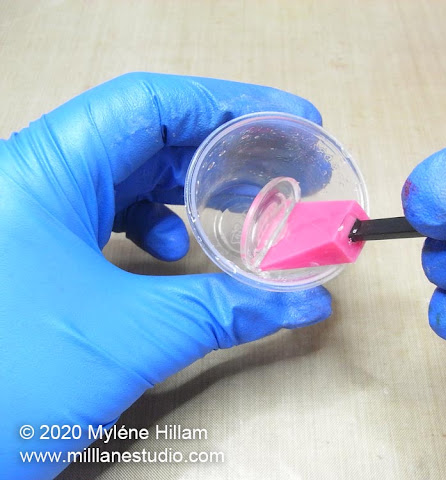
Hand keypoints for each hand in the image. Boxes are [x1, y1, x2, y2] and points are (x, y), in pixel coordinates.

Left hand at [0, 73, 331, 478]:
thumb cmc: (10, 384)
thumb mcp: (131, 336)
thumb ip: (226, 310)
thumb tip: (307, 302)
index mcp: (44, 171)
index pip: (151, 104)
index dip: (229, 103)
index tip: (289, 120)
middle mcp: (35, 177)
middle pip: (146, 133)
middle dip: (221, 147)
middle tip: (283, 163)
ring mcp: (32, 210)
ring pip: (128, 170)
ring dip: (190, 184)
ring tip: (240, 203)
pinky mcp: (37, 242)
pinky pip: (107, 208)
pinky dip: (153, 221)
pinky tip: (172, 251)